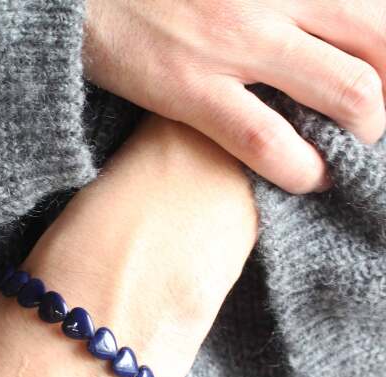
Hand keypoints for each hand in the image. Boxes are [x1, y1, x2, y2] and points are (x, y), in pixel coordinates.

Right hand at [84, 0, 385, 192]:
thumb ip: (281, 5)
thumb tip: (314, 39)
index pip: (375, 10)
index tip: (383, 84)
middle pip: (379, 44)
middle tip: (372, 125)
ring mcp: (235, 43)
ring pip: (346, 91)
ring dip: (363, 132)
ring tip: (346, 154)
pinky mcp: (190, 89)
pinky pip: (266, 139)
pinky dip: (301, 168)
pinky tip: (308, 179)